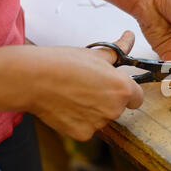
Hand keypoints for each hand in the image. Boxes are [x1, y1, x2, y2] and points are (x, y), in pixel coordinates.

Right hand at [27, 31, 142, 140]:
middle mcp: (115, 109)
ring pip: (102, 118)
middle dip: (108, 99)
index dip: (128, 93)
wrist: (33, 78)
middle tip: (89, 87)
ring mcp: (99, 123)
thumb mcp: (96, 54)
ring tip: (74, 94)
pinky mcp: (83, 133)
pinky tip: (67, 106)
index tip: (117, 89)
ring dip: (93, 110)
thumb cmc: (64, 64)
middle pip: (118, 108)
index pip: (137, 98)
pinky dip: (79, 120)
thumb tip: (129, 37)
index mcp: (122, 89)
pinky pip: (87, 128)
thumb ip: (118, 50)